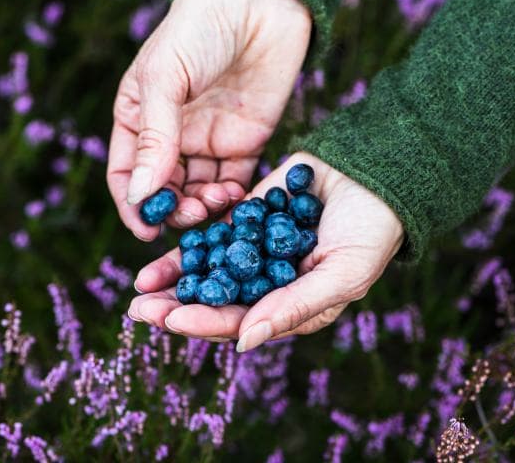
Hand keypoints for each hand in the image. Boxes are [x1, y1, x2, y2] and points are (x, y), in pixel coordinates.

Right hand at [107, 0, 311, 240]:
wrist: (259, 0)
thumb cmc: (199, 29)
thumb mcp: (165, 78)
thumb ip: (155, 137)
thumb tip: (141, 195)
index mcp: (137, 116)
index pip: (126, 173)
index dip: (132, 205)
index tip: (145, 228)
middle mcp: (170, 135)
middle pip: (164, 191)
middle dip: (173, 211)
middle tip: (190, 216)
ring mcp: (208, 141)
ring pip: (198, 193)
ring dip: (203, 209)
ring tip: (214, 204)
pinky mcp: (244, 143)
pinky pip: (234, 184)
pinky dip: (231, 199)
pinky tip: (234, 198)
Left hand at [127, 153, 404, 350]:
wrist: (377, 171)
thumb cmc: (372, 231)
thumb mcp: (342, 274)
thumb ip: (295, 307)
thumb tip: (244, 343)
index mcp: (292, 307)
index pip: (242, 323)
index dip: (205, 323)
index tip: (171, 320)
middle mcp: (268, 284)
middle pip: (215, 302)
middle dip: (177, 308)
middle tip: (138, 310)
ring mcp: (255, 250)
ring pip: (207, 272)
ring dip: (175, 280)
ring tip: (140, 286)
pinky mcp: (246, 217)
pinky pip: (211, 236)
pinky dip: (186, 246)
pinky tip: (158, 255)